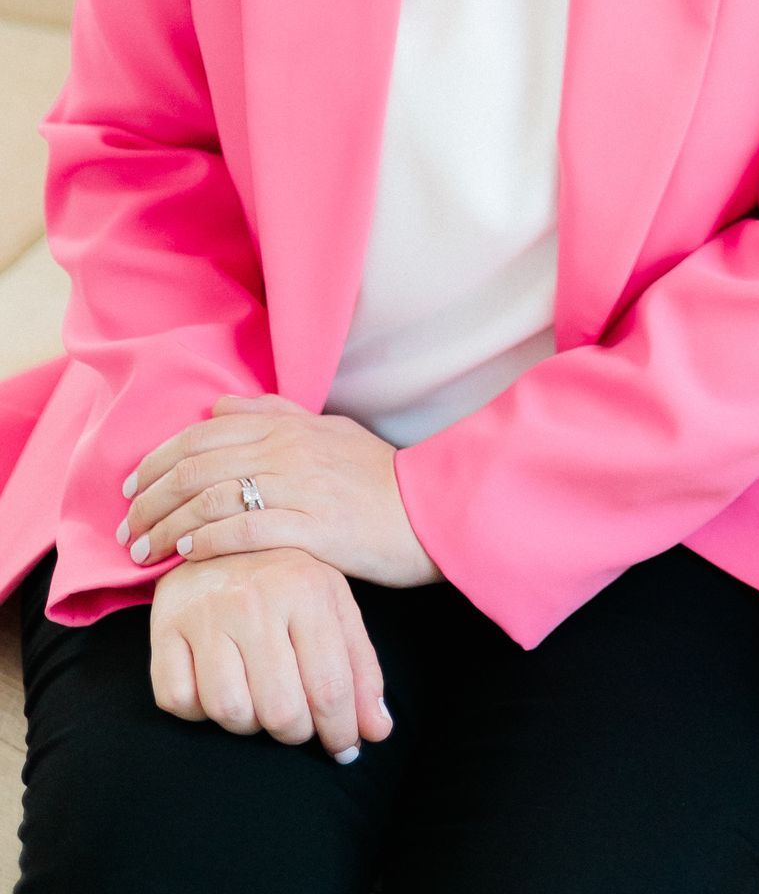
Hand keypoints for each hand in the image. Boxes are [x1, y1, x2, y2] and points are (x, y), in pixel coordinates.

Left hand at [121, 396, 438, 588]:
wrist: (430, 510)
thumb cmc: (378, 476)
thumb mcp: (330, 431)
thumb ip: (275, 414)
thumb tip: (220, 404)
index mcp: (289, 425)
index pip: (203, 434)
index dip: (157, 459)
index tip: (132, 488)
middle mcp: (288, 450)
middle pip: (197, 466)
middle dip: (150, 498)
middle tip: (126, 527)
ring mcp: (300, 487)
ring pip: (212, 499)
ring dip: (168, 527)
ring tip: (145, 552)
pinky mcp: (313, 528)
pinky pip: (246, 530)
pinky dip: (208, 541)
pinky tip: (188, 555)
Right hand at [150, 548, 390, 761]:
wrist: (218, 530)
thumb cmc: (285, 577)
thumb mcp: (334, 604)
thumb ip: (360, 666)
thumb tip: (377, 731)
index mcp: (306, 589)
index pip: (330, 686)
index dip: (340, 731)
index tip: (345, 749)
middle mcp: (254, 600)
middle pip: (280, 710)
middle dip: (295, 732)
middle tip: (298, 722)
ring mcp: (206, 614)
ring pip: (229, 711)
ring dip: (247, 723)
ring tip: (258, 699)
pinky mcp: (164, 630)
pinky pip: (180, 702)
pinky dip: (198, 711)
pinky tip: (215, 686)